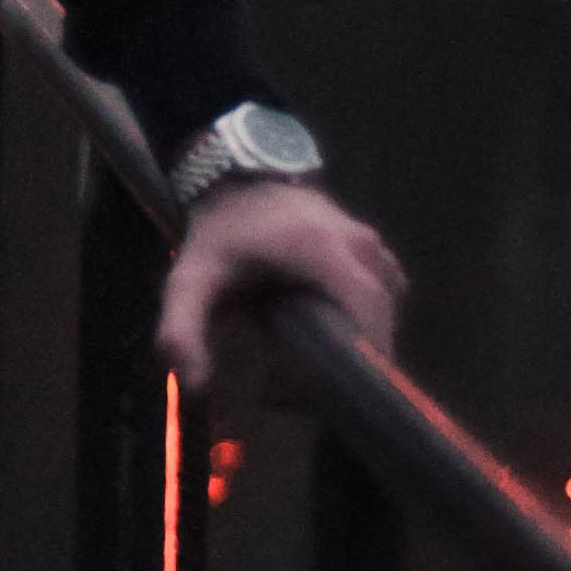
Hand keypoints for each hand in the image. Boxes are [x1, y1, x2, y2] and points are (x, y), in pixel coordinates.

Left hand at [158, 176, 404, 389]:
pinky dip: (369, 312)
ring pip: (388, 302)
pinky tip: (334, 325)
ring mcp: (368, 239)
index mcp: (320, 251)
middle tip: (319, 387)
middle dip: (360, 355)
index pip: (368, 310)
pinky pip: (386, 287)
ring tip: (323, 357)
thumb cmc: (216, 235)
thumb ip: (182, 330)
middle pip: (381, 313)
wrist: (235, 179)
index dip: (364, 354)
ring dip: (365, 333)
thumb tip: (194, 384)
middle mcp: (356, 242)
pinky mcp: (370, 243)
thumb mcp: (190, 281)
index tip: (336, 391)